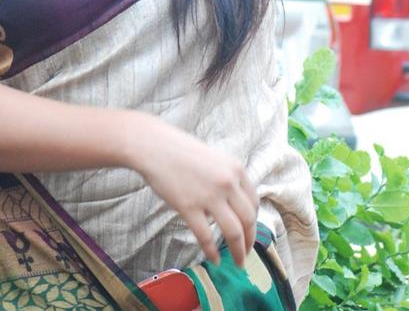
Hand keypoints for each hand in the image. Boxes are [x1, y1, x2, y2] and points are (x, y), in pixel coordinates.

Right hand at [121, 110, 258, 267]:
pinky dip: (212, 252)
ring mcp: (209, 195)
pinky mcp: (189, 207)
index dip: (254, 222)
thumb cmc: (181, 151)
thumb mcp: (214, 159)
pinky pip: (206, 237)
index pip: (253, 203)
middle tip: (246, 253)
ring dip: (238, 251)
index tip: (250, 233)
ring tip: (237, 262)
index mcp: (236, 169)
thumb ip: (227, 180)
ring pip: (233, 232)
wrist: (154, 146)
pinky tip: (214, 259)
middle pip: (248, 220)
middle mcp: (227, 182)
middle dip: (249, 240)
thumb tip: (232, 206)